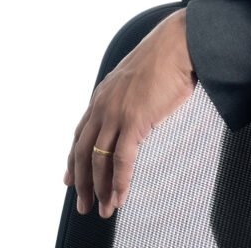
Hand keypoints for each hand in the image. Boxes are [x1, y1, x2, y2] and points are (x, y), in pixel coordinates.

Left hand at [65, 8, 195, 217]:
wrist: (179, 42)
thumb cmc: (167, 55)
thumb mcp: (137, 75)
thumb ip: (129, 94)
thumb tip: (138, 105)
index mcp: (103, 93)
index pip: (81, 133)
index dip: (73, 159)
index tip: (70, 179)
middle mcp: (103, 105)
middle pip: (82, 152)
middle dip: (81, 182)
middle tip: (84, 204)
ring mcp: (116, 113)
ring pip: (98, 160)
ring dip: (99, 189)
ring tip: (104, 209)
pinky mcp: (134, 121)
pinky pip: (121, 160)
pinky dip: (119, 182)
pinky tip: (120, 197)